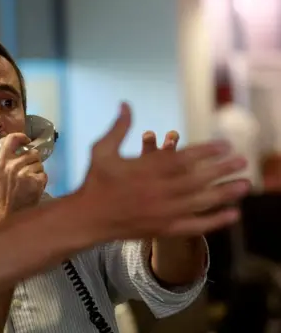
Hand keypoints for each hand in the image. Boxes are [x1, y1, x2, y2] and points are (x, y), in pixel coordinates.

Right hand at [0, 133, 47, 222]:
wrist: (9, 214)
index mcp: (1, 163)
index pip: (12, 140)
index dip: (21, 137)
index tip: (25, 140)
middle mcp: (14, 166)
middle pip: (30, 152)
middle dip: (30, 158)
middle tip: (27, 166)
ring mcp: (26, 174)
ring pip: (38, 162)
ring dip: (36, 168)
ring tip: (30, 176)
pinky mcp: (37, 182)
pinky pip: (43, 173)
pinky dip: (41, 178)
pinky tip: (34, 184)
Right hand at [79, 103, 249, 240]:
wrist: (87, 218)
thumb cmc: (94, 181)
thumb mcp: (101, 150)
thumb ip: (119, 128)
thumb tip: (126, 104)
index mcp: (145, 170)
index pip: (183, 158)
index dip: (207, 151)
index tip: (225, 145)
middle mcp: (157, 190)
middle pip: (198, 179)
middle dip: (222, 169)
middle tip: (244, 162)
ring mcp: (162, 212)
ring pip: (201, 202)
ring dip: (225, 193)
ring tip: (245, 184)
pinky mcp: (163, 229)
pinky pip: (195, 226)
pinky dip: (216, 221)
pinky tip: (233, 214)